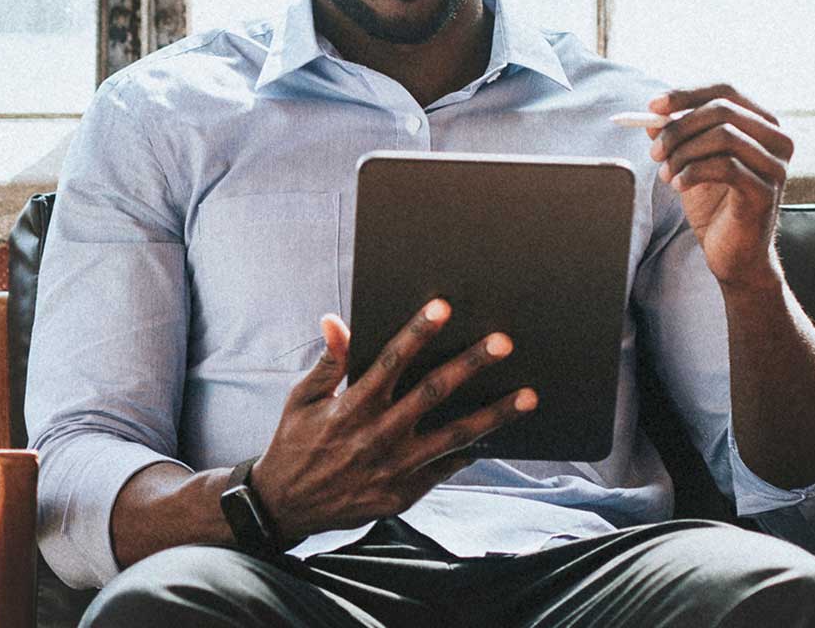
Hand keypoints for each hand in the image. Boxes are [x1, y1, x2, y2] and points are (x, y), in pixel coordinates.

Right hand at [249, 301, 536, 542]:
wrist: (286, 506)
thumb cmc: (295, 443)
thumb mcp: (301, 399)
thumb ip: (328, 361)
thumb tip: (335, 320)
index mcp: (350, 406)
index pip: (390, 360)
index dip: (417, 332)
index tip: (443, 307)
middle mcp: (376, 435)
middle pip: (432, 393)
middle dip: (469, 365)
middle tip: (502, 342)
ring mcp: (393, 468)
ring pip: (453, 436)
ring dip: (493, 415)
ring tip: (527, 396)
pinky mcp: (403, 494)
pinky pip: (446, 468)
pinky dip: (472, 451)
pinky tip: (497, 435)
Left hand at [647, 84, 794, 290]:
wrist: (733, 253)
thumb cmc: (714, 203)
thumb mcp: (690, 161)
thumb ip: (677, 135)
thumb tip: (653, 116)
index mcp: (761, 124)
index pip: (725, 90)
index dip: (686, 94)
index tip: (651, 107)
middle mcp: (778, 139)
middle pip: (722, 110)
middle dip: (678, 127)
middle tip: (654, 152)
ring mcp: (776, 165)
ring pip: (724, 136)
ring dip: (683, 152)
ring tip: (666, 174)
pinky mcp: (767, 191)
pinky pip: (725, 167)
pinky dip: (692, 172)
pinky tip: (678, 186)